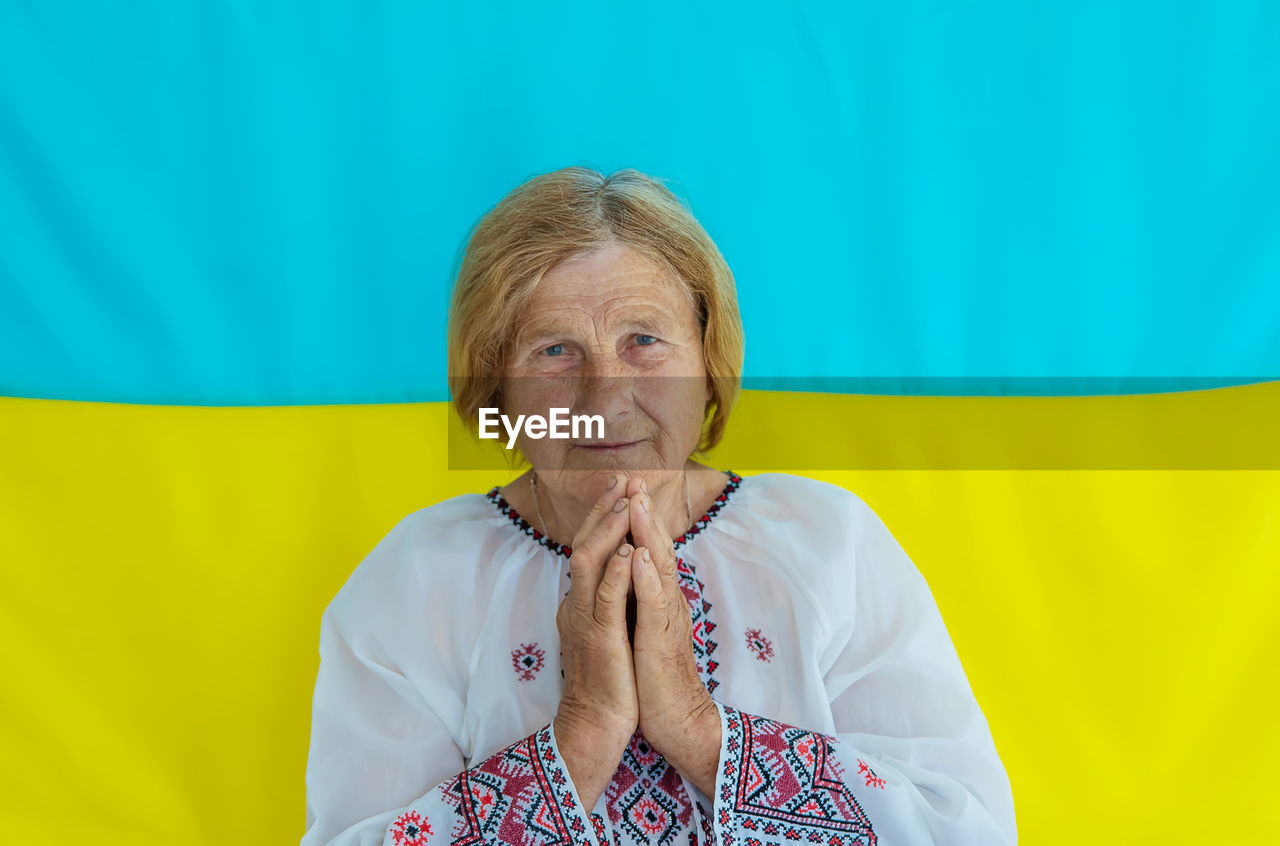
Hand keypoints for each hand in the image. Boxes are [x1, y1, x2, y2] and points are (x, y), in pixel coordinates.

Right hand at [553, 474, 638, 808]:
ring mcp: (585, 620)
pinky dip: (614, 574)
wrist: (595, 725)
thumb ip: (611, 598)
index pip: (589, 547)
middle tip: (622, 479)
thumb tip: (623, 567)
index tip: (621, 486)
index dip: (603, 515)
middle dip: (605, 510)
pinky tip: (625, 552)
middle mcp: (578, 604)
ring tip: (625, 502)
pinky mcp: (599, 640)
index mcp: (582, 601)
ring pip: (589, 563)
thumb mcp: (609, 629)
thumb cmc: (608, 679)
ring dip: (609, 530)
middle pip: (584, 543)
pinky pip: (604, 601)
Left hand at [626, 477, 721, 795]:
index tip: (626, 487)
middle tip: (635, 478)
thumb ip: (638, 597)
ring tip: (638, 502)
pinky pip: (654, 604)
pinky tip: (638, 556)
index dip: (638, 519)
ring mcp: (667, 618)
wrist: (676, 718)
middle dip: (644, 513)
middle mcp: (666, 600)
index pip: (648, 549)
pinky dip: (647, 577)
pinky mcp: (661, 640)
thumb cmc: (655, 674)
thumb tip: (624, 571)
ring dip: (647, 533)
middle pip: (657, 547)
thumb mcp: (642, 626)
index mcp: (658, 596)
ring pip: (658, 567)